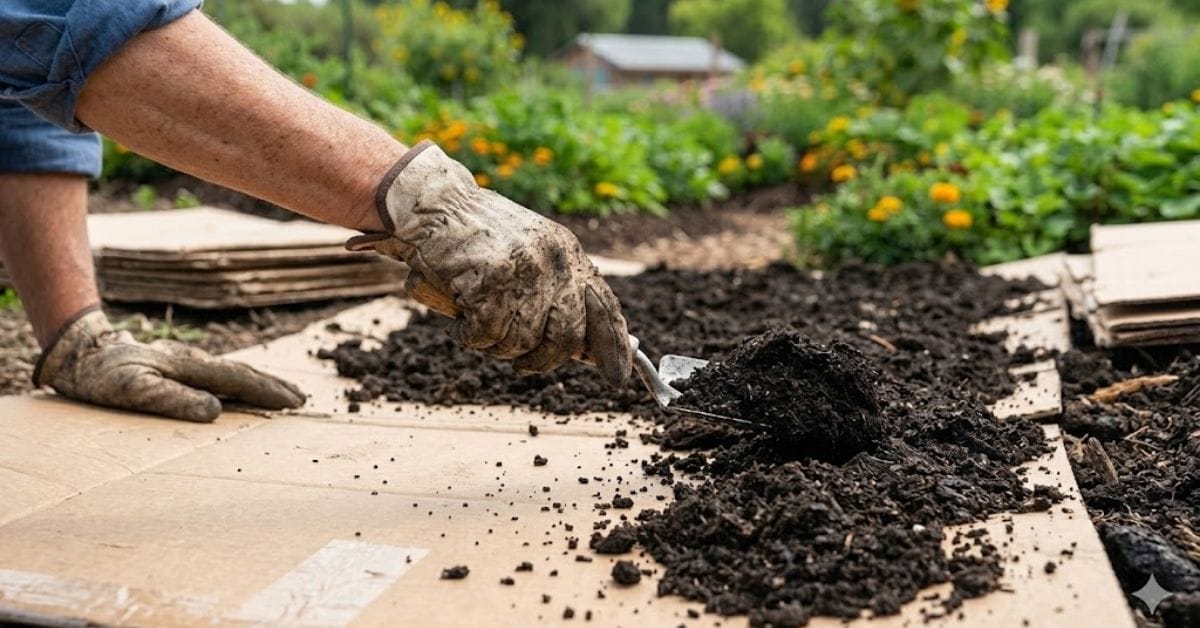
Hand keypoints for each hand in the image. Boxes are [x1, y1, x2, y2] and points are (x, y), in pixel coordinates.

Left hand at [34, 307, 305, 421]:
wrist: (77, 350)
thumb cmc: (99, 375)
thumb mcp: (130, 390)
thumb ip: (172, 399)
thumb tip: (216, 410)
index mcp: (188, 368)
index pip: (238, 379)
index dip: (268, 391)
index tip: (294, 402)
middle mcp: (192, 362)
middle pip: (241, 373)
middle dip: (273, 386)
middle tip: (301, 399)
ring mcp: (185, 363)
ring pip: (231, 373)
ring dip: (259, 383)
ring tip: (281, 393)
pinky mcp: (175, 367)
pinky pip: (216, 376)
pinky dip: (238, 383)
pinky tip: (239, 389)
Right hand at [347, 140, 631, 385]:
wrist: (435, 205)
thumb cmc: (479, 238)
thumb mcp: (532, 253)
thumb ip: (559, 294)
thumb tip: (585, 350)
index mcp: (567, 253)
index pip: (605, 308)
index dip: (614, 348)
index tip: (618, 377)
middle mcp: (552, 261)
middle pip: (566, 338)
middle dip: (543, 359)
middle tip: (522, 361)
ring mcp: (522, 270)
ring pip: (522, 343)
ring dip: (498, 345)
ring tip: (481, 322)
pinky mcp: (489, 281)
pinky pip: (488, 336)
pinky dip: (472, 338)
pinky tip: (463, 318)